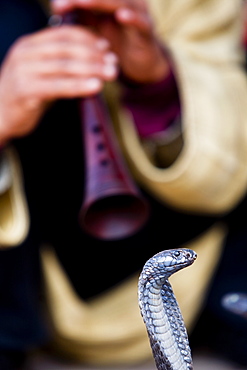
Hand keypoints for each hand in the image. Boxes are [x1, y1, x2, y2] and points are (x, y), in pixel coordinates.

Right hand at [0, 25, 117, 143]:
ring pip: (64, 65)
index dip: (88, 39)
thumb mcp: (43, 74)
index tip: (107, 48)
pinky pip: (58, 86)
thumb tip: (96, 61)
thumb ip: (62, 65)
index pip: (63, 34)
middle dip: (94, 55)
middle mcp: (25, 53)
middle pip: (67, 48)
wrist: (0, 116)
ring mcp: (23, 70)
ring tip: (110, 74)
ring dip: (92, 69)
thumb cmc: (26, 95)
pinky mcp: (25, 90)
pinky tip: (95, 87)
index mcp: (30, 44)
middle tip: (114, 64)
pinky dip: (79, 86)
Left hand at [52, 0, 169, 82]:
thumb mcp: (94, 29)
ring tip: (84, 2)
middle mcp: (124, 2)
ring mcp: (137, 13)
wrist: (140, 64)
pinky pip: (141, 22)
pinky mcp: (146, 30)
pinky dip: (132, 17)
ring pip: (120, 2)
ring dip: (101, 1)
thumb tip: (57, 6)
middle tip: (63, 4)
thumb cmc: (116, 44)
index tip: (56, 6)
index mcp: (110, 1)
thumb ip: (80, 16)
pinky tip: (121, 16)